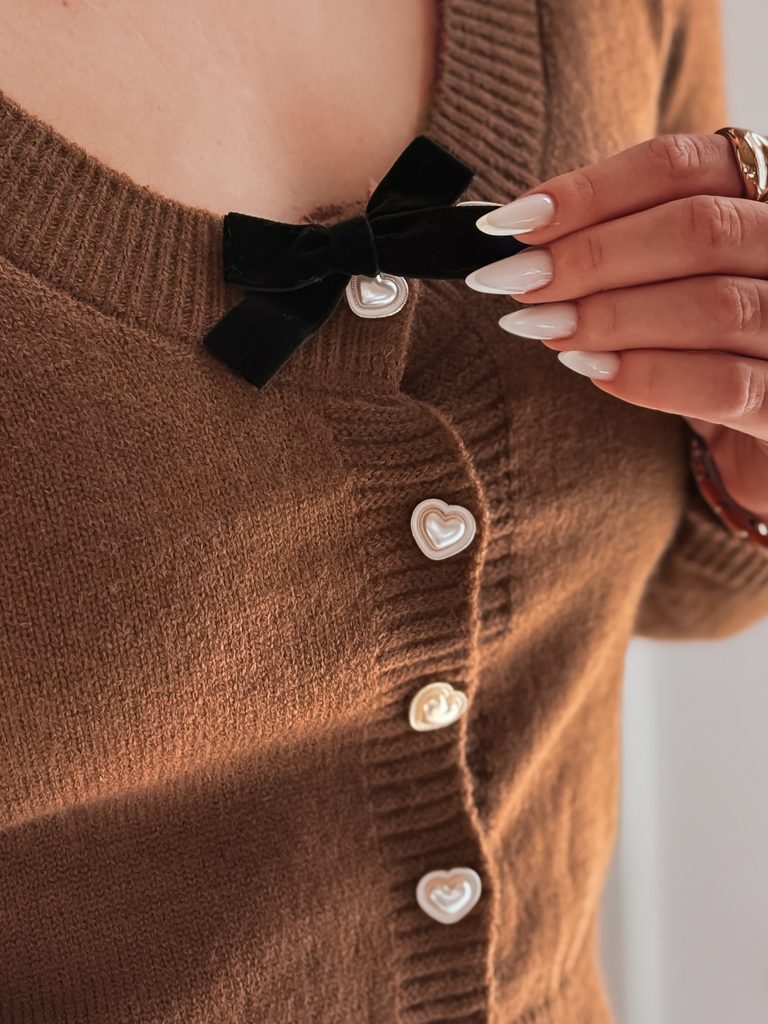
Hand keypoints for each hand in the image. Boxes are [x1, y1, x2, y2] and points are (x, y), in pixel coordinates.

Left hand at [465, 132, 767, 517]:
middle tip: (517, 280)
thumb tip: (522, 239)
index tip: (515, 222)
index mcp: (762, 201)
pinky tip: (593, 369)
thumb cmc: (697, 351)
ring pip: (713, 304)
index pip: (683, 166)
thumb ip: (615, 251)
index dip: (592, 189)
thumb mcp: (663, 283)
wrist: (758, 450)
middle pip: (699, 229)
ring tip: (543, 326)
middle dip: (592, 255)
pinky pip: (725, 383)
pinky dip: (649, 375)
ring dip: (610, 316)